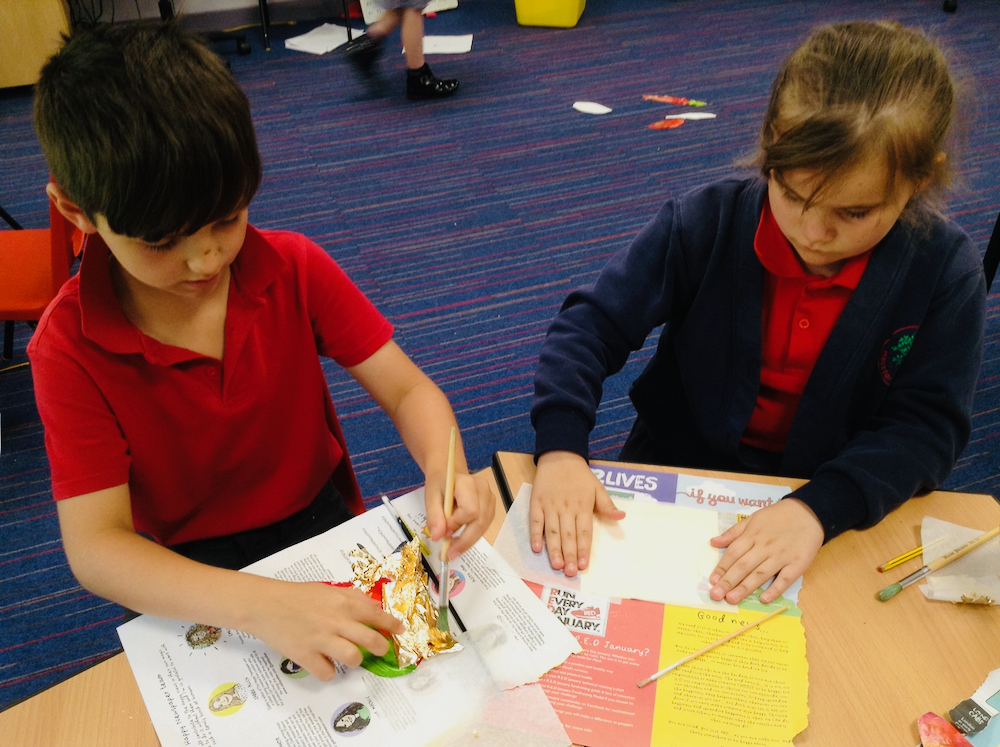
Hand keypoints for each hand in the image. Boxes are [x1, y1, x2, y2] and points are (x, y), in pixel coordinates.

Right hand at [245, 579, 404, 680]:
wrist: (265, 604)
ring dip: (355, 661)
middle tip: (380, 649)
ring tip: (349, 657)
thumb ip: (351, 598)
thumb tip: (372, 607)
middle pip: (371, 640)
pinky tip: (324, 665)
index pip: (376, 614)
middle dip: (381, 647)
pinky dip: (329, 672)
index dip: (392, 624)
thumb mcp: (328, 590)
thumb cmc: (297, 596)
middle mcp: (336, 621)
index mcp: (343, 602)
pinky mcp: (305, 656)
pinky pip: (327, 673)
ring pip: (353, 658)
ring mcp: (321, 639)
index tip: (400, 631)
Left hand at [425, 471, 494, 557]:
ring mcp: (490, 498)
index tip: (443, 532)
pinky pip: (484, 525)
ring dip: (469, 540)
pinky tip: (461, 538)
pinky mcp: (491, 506)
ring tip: (453, 547)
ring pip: (484, 526)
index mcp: (467, 483)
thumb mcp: (430, 498)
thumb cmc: (439, 485)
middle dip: (465, 540)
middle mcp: (483, 489)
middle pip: (480, 520)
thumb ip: (434, 517)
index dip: (457, 524)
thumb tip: (438, 537)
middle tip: (450, 553)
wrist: (448, 475)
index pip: (470, 510)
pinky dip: (472, 535)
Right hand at [529, 451, 624, 576]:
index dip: (584, 549)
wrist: (559, 456)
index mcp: (582, 506)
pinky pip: (535, 521)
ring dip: (554, 549)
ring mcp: (550, 506)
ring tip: (557, 565)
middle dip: (570, 554)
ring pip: (551, 531)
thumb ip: (607, 504)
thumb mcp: (597, 487)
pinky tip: (537, 548)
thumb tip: (621, 516)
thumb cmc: (580, 475)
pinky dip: (535, 535)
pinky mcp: (536, 503)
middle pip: (568, 535)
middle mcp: (566, 508)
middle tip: (570, 572)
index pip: (584, 532)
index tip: (584, 565)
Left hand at [708, 498, 823, 603]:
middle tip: (716, 595)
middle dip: (729, 581)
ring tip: (732, 599)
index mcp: (752, 535)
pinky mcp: (797, 564)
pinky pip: (785, 579)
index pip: (733, 553)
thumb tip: (713, 542)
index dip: (722, 567)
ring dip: (745, 587)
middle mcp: (764, 547)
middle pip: (743, 565)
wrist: (808, 513)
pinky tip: (764, 599)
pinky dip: (775, 589)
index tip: (712, 580)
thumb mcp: (753, 518)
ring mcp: (781, 556)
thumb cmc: (777, 517)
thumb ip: (733, 532)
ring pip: (760, 574)